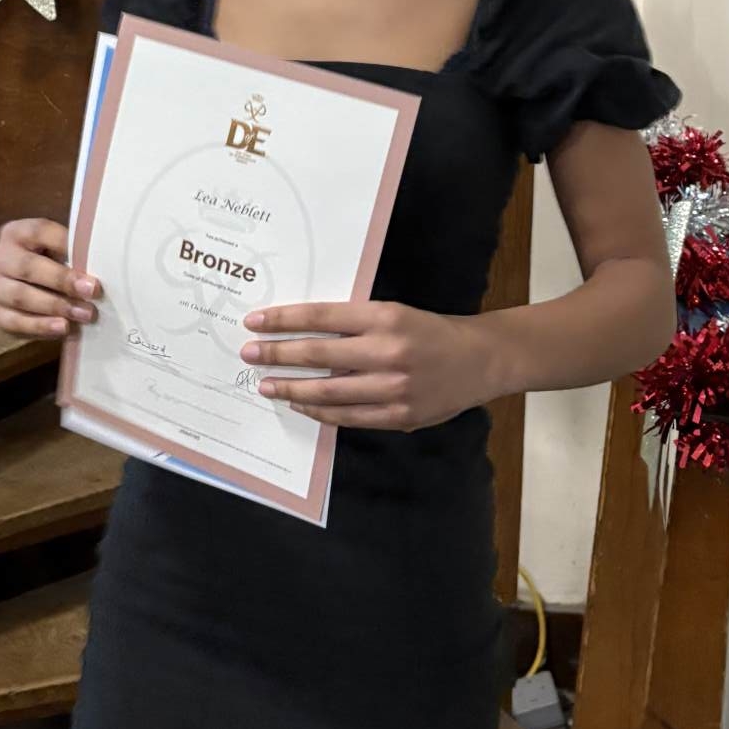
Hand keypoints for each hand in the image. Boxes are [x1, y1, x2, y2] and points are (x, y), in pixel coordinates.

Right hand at [0, 217, 100, 341]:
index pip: (39, 231)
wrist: (27, 286)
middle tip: (92, 291)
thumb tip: (103, 264)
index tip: (89, 257)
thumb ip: (73, 254)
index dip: (66, 244)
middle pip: (28, 267)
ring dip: (55, 306)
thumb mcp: (59, 251)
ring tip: (83, 314)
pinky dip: (40, 326)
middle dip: (62, 280)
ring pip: (20, 296)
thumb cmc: (51, 262)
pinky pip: (14, 321)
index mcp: (16, 232)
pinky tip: (63, 328)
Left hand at [239, 300, 497, 431]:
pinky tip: (300, 404)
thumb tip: (302, 332)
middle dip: (277, 354)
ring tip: (266, 384)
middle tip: (249, 353)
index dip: (284, 320)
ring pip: (328, 392)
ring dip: (291, 388)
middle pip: (319, 354)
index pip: (322, 317)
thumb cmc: (430, 331)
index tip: (255, 321)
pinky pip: (348, 417)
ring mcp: (394, 388)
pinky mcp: (399, 416)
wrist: (479, 360)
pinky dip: (319, 411)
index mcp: (386, 317)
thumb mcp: (394, 312)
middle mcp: (388, 351)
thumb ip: (355, 323)